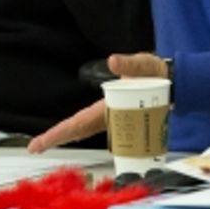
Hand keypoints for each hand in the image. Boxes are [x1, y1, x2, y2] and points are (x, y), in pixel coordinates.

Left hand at [27, 52, 167, 153]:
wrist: (174, 83)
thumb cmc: (158, 75)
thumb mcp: (145, 65)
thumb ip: (130, 65)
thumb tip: (113, 61)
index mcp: (110, 108)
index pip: (80, 124)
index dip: (59, 133)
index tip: (40, 144)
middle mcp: (109, 116)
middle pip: (78, 131)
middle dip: (57, 138)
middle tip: (35, 146)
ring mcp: (111, 117)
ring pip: (84, 129)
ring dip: (67, 134)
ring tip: (46, 141)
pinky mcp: (115, 113)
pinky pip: (92, 123)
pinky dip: (78, 128)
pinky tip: (69, 131)